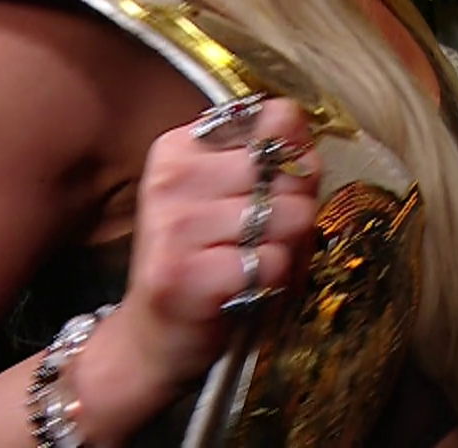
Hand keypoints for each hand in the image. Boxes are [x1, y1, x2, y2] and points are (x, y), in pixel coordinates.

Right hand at [90, 99, 321, 418]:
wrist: (153, 337)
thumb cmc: (210, 260)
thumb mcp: (239, 197)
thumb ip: (276, 161)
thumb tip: (304, 137)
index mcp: (181, 146)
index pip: (277, 120)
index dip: (297, 157)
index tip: (276, 188)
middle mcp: (171, 177)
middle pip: (287, 171)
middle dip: (297, 208)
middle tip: (264, 238)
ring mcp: (172, 225)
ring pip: (286, 216)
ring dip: (287, 247)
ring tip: (254, 263)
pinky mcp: (181, 273)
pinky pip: (270, 262)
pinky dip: (274, 280)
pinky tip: (244, 287)